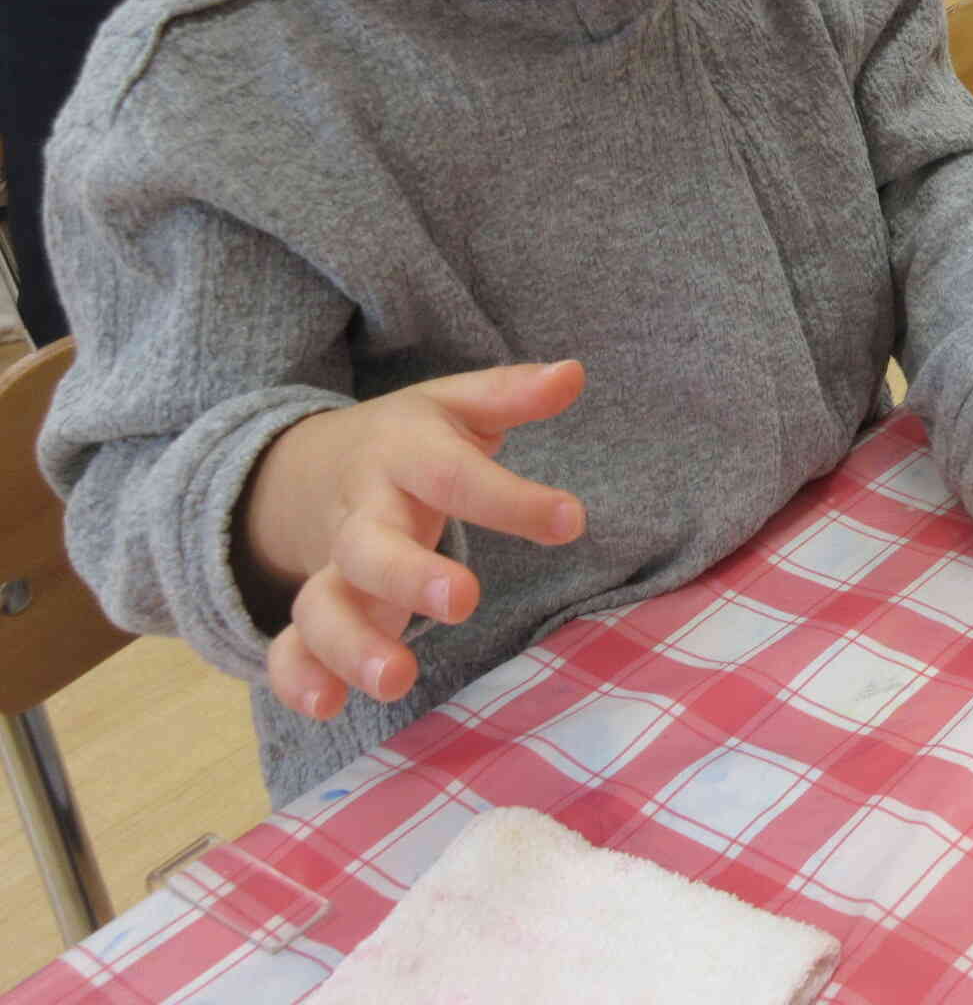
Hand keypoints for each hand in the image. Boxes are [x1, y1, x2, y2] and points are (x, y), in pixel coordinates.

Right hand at [235, 361, 587, 718]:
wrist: (311, 464)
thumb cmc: (412, 439)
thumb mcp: (456, 404)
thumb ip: (512, 393)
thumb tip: (573, 374)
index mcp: (404, 455)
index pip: (455, 474)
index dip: (512, 499)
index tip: (571, 520)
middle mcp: (363, 514)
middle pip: (370, 547)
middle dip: (410, 575)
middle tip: (463, 602)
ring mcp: (333, 568)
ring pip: (322, 607)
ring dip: (352, 645)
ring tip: (397, 680)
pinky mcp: (317, 613)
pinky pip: (291, 648)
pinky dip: (299, 679)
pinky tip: (327, 707)